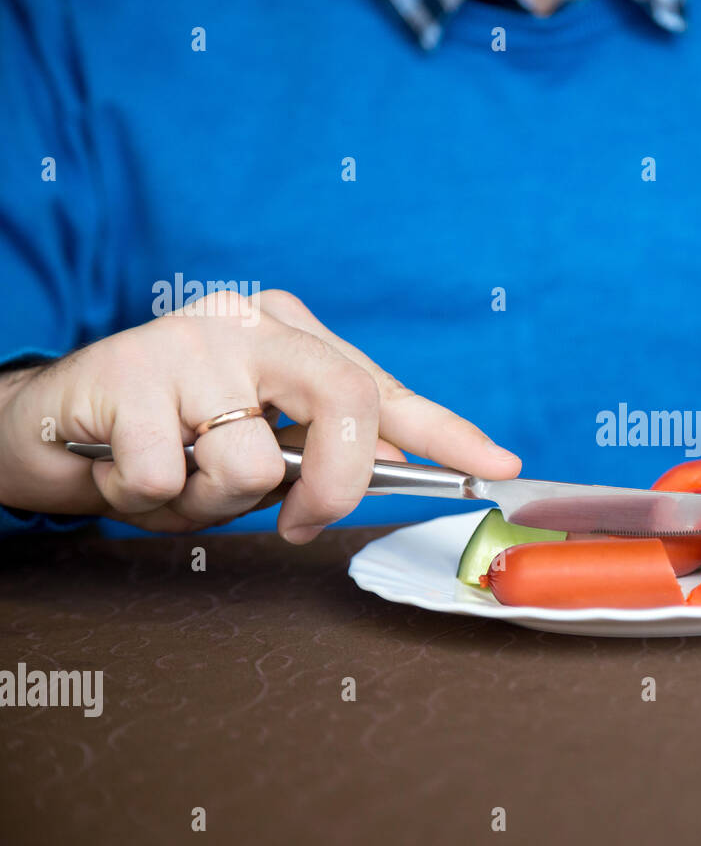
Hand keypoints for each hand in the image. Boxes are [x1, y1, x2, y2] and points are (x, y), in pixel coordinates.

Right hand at [0, 290, 520, 541]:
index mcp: (292, 336)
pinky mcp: (127, 371)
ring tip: (173, 474)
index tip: (501, 465)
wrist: (53, 419)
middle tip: (300, 521)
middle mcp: (251, 325)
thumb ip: (320, 453)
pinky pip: (166, 478)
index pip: (384, 388)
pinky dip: (145, 497)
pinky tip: (124, 464)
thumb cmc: (168, 433)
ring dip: (209, 500)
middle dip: (334, 485)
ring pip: (250, 463)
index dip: (448, 431)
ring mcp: (192, 341)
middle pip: (345, 403)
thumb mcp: (255, 441)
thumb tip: (396, 467)